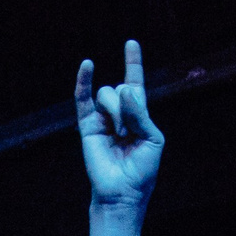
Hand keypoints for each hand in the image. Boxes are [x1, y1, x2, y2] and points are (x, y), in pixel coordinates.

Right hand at [75, 39, 164, 219]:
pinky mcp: (87, 125)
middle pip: (122, 87)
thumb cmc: (141, 170)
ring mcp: (102, 118)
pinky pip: (83, 98)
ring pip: (108, 93)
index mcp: (138, 115)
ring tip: (118, 133)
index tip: (131, 43)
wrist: (122, 192)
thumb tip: (124, 90)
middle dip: (128, 106)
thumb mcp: (152, 139)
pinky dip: (84, 80)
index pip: (135, 83)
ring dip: (116, 110)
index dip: (133, 63)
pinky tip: (88, 65)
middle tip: (129, 131)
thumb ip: (141, 114)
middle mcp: (119, 113)